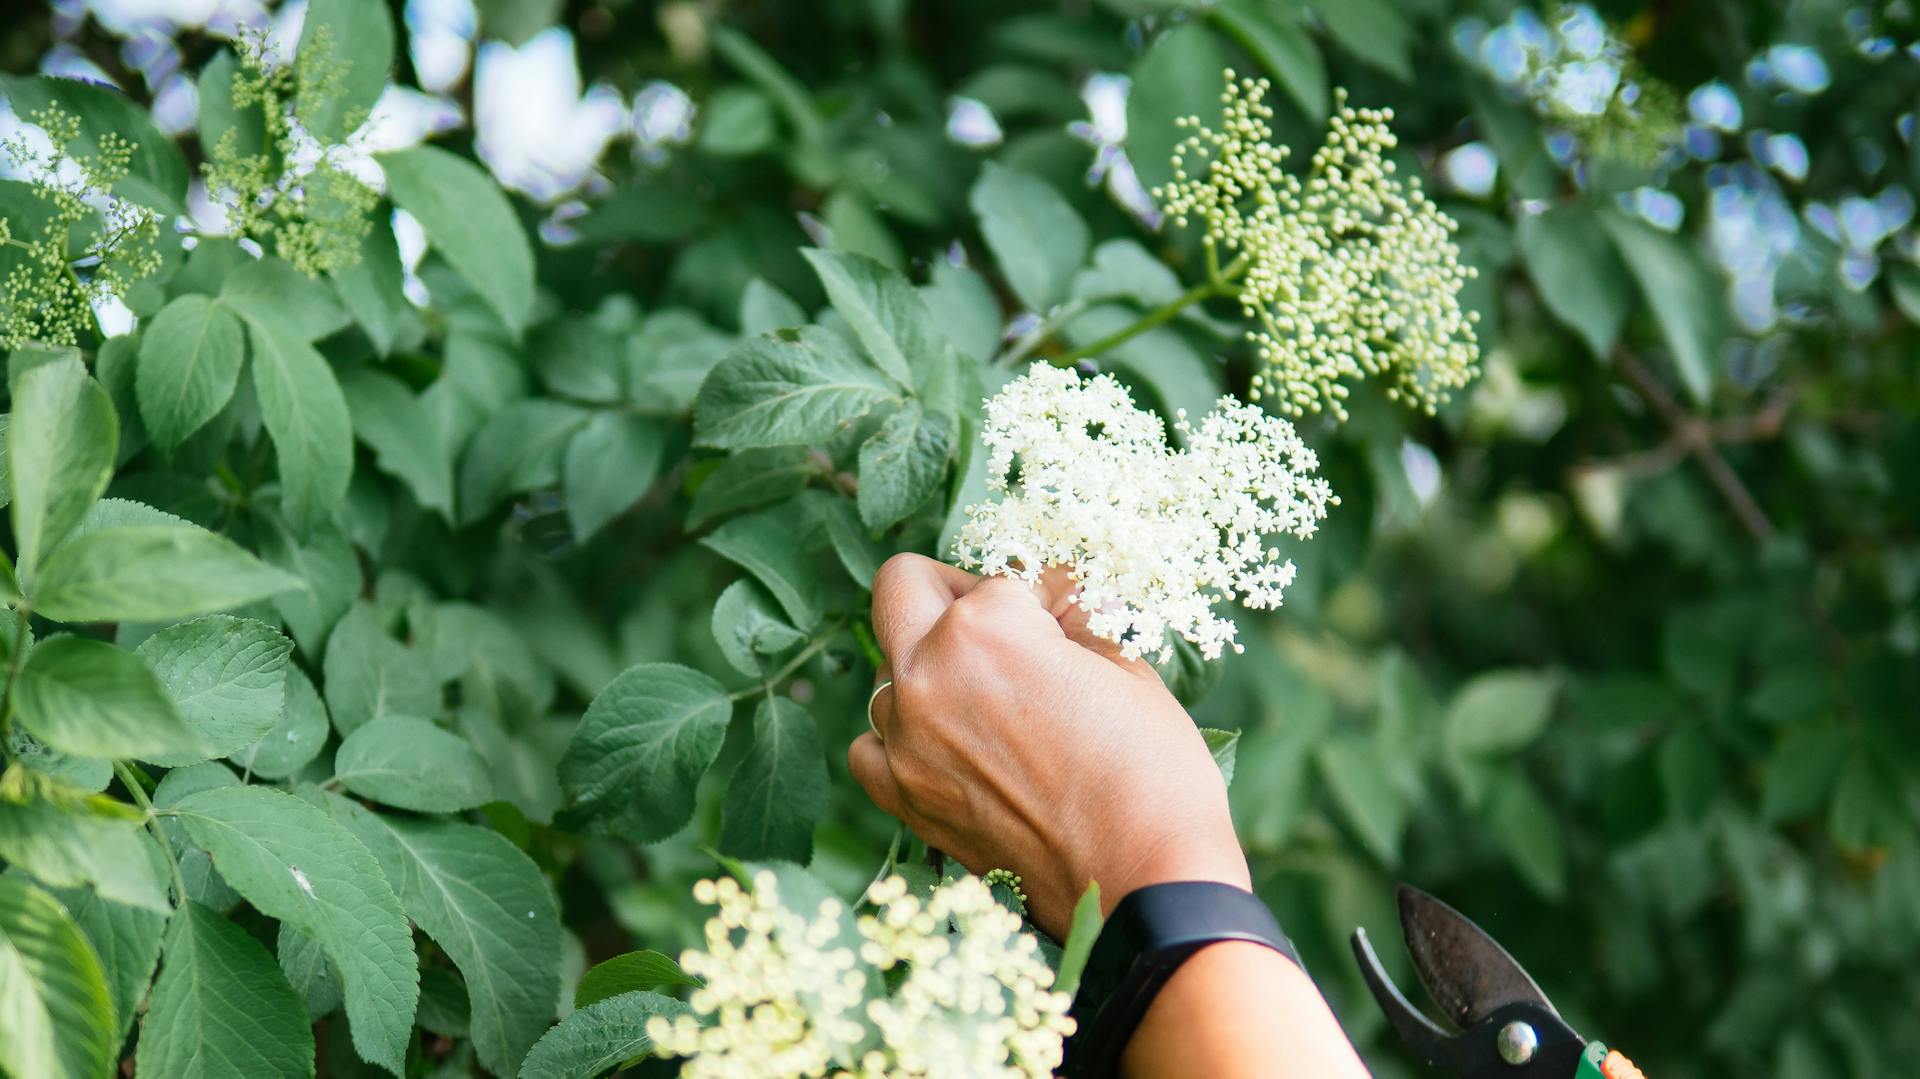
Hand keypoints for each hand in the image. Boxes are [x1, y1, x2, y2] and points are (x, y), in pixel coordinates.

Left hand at [849, 554, 1249, 937]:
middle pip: (900, 588)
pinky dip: (899, 740)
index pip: (1001, 579)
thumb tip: (1054, 597)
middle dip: (946, 590)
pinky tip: (944, 747)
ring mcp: (905, 741)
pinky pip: (870, 747)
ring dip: (928, 671)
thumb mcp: (1126, 667)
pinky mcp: (902, 800)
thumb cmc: (1152, 770)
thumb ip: (1074, 618)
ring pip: (887, 672)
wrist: (1146, 882)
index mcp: (985, 628)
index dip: (1041, 596)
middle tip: (993, 619)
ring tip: (987, 700)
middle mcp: (927, 674)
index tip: (1065, 618)